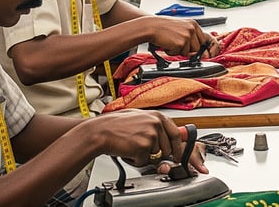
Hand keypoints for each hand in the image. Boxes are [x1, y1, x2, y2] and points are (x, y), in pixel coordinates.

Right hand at [86, 109, 205, 170]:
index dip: (178, 147)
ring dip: (144, 156)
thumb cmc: (115, 125)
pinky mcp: (143, 147)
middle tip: (142, 150)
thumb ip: (155, 127)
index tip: (178, 155)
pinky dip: (135, 160)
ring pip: (156, 156)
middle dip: (158, 154)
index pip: (176, 134)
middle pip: (167, 149)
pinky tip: (127, 150)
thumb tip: (167, 139)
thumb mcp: (139, 119)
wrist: (100, 131)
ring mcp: (151, 135)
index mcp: (157, 116)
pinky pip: (144, 161)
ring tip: (131, 146)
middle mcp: (156, 124)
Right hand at [148, 16, 218, 56]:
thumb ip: (190, 35)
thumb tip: (197, 49)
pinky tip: (166, 43)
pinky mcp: (180, 43)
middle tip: (176, 43)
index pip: (203, 40)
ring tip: (170, 42)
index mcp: (193, 24)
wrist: (151, 26)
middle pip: (197, 48)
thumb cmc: (163, 27)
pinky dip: (171, 52)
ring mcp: (187, 36)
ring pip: (188, 53)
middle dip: (187, 49)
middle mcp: (191, 29)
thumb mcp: (181, 26)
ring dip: (178, 50)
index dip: (195, 45)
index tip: (188, 46)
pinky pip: (178, 54)